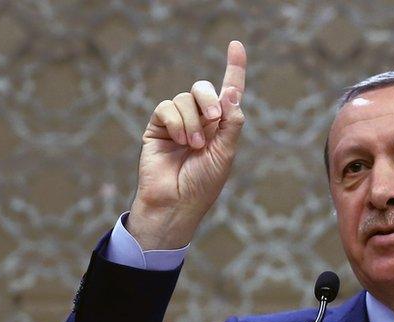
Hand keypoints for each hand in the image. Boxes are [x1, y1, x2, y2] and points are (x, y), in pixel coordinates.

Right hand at [129, 40, 246, 249]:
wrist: (175, 203)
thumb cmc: (203, 184)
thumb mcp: (225, 153)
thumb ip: (231, 123)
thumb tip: (233, 92)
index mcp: (221, 127)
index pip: (229, 93)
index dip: (234, 69)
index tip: (236, 46)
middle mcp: (200, 120)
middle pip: (204, 89)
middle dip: (210, 99)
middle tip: (214, 120)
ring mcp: (178, 123)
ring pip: (185, 97)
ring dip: (193, 120)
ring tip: (193, 145)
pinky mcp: (158, 127)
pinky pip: (167, 107)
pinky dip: (176, 121)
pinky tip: (179, 141)